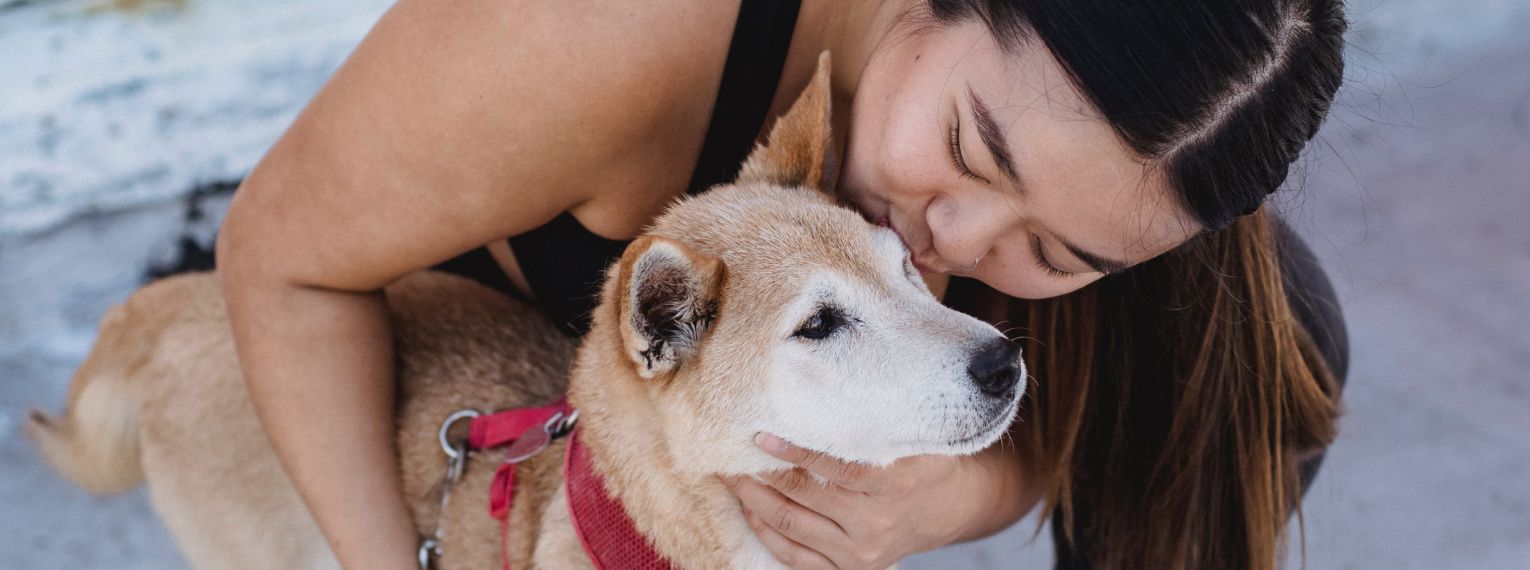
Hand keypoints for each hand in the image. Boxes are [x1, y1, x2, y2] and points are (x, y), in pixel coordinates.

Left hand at [723, 433, 972, 569]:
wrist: (949, 508)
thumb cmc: (924, 461)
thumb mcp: (915, 436)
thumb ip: (879, 420)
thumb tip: (831, 383)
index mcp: (894, 483)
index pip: (837, 468)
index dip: (796, 452)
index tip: (762, 434)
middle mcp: (875, 522)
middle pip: (805, 496)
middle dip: (762, 473)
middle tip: (730, 450)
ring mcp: (861, 550)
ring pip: (793, 526)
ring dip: (754, 501)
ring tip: (731, 476)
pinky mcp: (851, 569)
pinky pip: (797, 558)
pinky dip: (767, 533)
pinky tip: (749, 510)